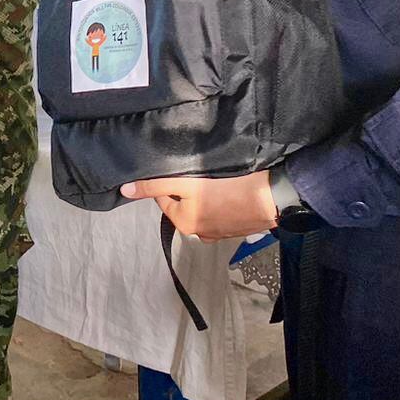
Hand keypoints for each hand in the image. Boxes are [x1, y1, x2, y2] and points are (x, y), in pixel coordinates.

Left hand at [120, 171, 277, 239]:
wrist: (275, 197)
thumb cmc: (229, 188)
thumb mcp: (187, 184)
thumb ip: (155, 186)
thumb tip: (124, 190)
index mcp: (183, 223)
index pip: (163, 195)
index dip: (170, 178)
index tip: (184, 167)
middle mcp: (198, 232)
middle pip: (183, 200)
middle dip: (189, 185)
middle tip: (203, 170)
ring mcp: (219, 231)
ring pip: (202, 204)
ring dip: (206, 191)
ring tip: (219, 177)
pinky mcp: (237, 226)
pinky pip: (221, 208)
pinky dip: (222, 198)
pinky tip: (232, 187)